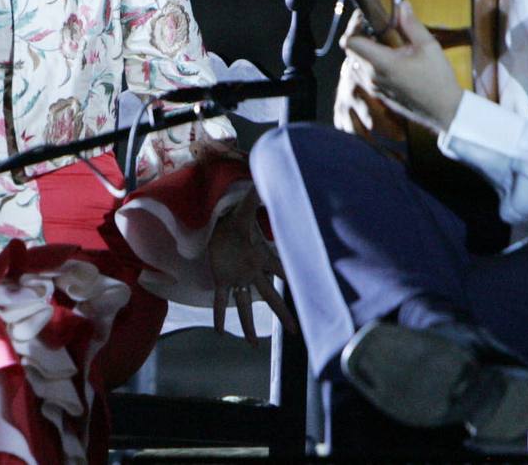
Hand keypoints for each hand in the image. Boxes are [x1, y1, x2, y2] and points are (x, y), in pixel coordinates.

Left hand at [208, 190, 297, 345]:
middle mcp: (252, 271)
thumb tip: (263, 182)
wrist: (219, 224)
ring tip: (254, 345)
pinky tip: (220, 330)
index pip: (280, 270)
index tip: (309, 294)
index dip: (292, 280)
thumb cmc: (235, 219)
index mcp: (261, 256)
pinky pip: (221, 300)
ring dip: (248, 324)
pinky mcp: (221, 278)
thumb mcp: (243, 210)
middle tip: (295, 331)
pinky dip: (220, 314)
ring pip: (245, 304)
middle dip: (281, 313)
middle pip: (268, 296)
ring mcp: (237, 277)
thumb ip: (254, 198)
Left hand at [341, 0, 463, 132]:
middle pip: (352, 50)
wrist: (445, 111)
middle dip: (361, 34)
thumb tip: (402, 5)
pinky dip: (371, 62)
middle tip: (379, 25)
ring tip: (386, 40)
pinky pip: (364, 74)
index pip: (349, 42)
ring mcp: (374, 87)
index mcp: (382, 63)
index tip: (367, 16)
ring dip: (366, 49)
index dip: (354, 26)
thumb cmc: (438, 79)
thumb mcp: (428, 46)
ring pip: (356, 62)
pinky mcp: (379, 94)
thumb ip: (411, 24)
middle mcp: (372, 76)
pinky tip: (390, 57)